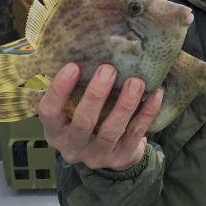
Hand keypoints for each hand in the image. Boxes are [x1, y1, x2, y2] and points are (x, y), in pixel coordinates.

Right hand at [38, 63, 163, 170]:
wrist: (113, 152)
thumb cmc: (90, 119)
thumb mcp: (75, 109)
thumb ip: (77, 89)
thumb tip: (90, 48)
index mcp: (56, 132)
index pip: (49, 112)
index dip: (59, 90)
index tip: (73, 66)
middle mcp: (73, 147)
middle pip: (83, 122)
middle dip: (96, 95)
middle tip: (109, 69)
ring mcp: (98, 155)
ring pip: (111, 130)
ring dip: (124, 104)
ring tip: (136, 82)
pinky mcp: (122, 157)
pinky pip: (136, 133)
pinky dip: (147, 113)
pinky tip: (156, 94)